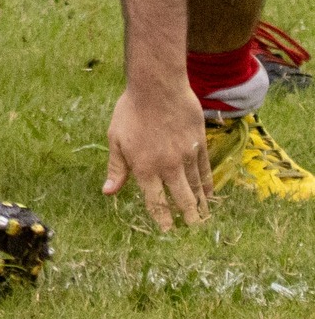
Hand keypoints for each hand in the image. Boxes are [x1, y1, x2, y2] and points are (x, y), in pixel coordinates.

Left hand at [103, 81, 211, 229]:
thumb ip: (116, 167)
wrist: (157, 87)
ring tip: (204, 217)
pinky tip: (209, 194)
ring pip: (195, 187)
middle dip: (187, 217)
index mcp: (144, 168)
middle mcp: (167, 167)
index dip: (161, 219)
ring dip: (200, 204)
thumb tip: (108, 192)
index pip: (155, 202)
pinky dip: (207, 184)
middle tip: (193, 229)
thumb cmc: (131, 111)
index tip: (166, 231)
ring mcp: (186, 157)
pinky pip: (205, 170)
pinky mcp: (199, 145)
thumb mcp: (115, 139)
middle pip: (180, 199)